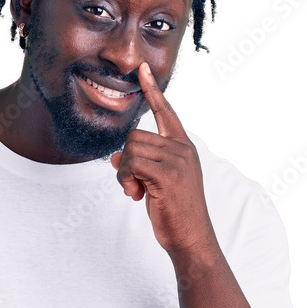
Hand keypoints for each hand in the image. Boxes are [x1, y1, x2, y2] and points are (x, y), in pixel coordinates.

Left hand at [110, 62, 214, 256]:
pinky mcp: (168, 173)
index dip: (152, 91)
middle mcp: (182, 148)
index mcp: (183, 147)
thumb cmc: (174, 213)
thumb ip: (141, 165)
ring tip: (138, 192)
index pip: (166, 112)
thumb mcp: (155, 183)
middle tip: (134, 187)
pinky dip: (126, 180)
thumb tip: (116, 156)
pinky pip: (132, 163)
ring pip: (131, 149)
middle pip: (136, 135)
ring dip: (125, 174)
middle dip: (127, 162)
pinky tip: (136, 196)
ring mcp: (177, 159)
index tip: (142, 69)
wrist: (190, 238)